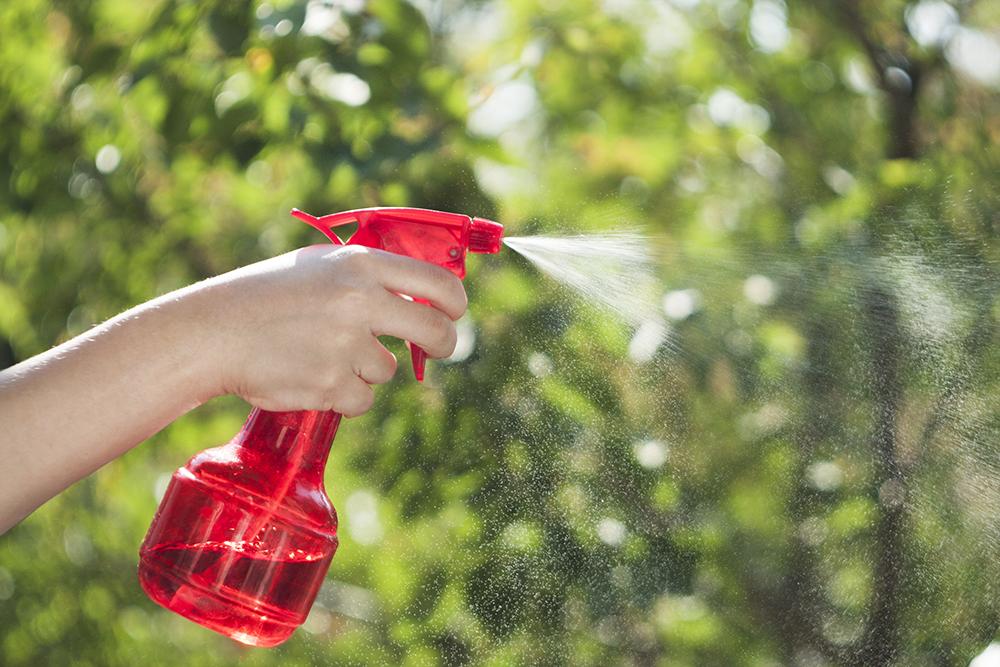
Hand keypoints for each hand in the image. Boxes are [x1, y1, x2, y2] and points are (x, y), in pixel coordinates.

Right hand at [193, 245, 466, 415]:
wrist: (214, 332)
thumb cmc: (267, 295)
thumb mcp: (320, 265)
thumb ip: (369, 276)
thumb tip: (422, 293)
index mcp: (359, 266)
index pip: (436, 283)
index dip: (454, 302)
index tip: (454, 312)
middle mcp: (360, 302)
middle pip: (434, 331)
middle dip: (444, 344)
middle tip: (439, 348)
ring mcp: (347, 345)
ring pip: (386, 369)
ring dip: (364, 369)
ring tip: (320, 353)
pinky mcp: (332, 384)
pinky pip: (362, 399)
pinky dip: (343, 395)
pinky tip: (311, 375)